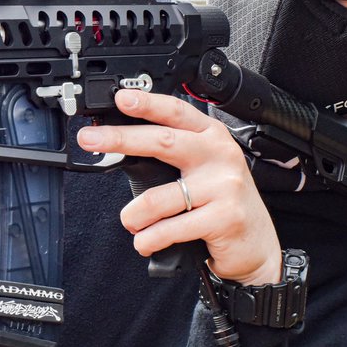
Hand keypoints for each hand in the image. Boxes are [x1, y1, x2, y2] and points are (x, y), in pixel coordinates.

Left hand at [76, 90, 282, 284]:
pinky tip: (146, 242)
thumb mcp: (203, 171)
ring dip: (133, 216)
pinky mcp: (224, 217)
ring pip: (157, 198)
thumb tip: (121, 145)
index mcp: (212, 137)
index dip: (147, 104)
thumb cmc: (222, 206)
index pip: (176, 113)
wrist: (256, 247)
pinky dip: (148, 239)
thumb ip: (173, 156)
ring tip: (133, 223)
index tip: (121, 98)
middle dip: (120, 139)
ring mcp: (224, 186)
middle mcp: (220, 155)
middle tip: (90, 139)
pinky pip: (169, 229)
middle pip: (163, 141)